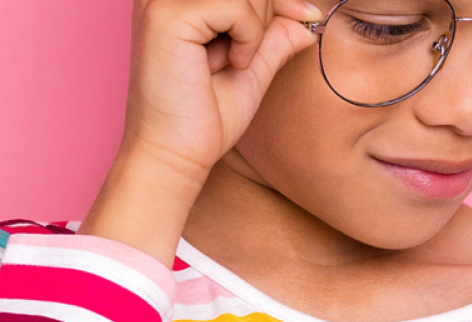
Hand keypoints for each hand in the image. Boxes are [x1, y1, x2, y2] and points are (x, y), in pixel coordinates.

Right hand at [84, 0, 323, 261]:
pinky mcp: (167, 17)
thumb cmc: (203, 118)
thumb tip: (311, 14)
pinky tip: (227, 65)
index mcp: (175, 1)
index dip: (277, 0)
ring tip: (233, 62)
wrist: (173, 156)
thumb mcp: (251, 67)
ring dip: (255, 29)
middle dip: (266, 14)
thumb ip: (275, 36)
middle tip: (244, 55)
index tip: (308, 16)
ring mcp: (160, 2)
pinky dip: (247, 39)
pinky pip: (236, 7)